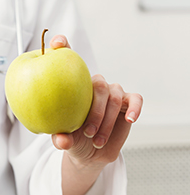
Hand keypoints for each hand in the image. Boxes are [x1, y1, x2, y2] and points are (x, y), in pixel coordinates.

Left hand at [48, 35, 142, 169]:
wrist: (90, 152)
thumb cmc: (72, 138)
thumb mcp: (63, 139)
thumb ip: (60, 138)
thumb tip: (61, 140)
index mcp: (72, 85)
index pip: (66, 60)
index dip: (62, 46)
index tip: (57, 42)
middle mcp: (93, 84)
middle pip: (97, 84)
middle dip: (94, 110)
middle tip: (86, 131)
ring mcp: (111, 92)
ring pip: (114, 95)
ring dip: (106, 119)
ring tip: (95, 138)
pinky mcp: (128, 103)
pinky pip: (136, 99)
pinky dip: (135, 108)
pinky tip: (130, 120)